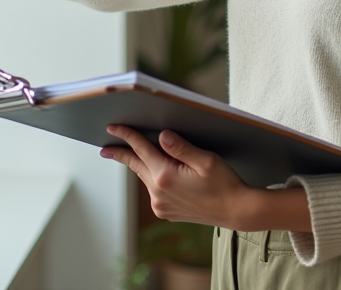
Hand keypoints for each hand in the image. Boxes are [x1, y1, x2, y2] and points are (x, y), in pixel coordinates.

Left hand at [100, 125, 253, 228]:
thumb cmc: (224, 183)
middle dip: (121, 154)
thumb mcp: (206, 160)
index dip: (126, 136)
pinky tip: (156, 172)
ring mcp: (161, 205)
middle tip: (105, 148)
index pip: (141, 149)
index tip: (112, 128)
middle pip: (136, 165)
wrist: (235, 210)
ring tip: (133, 154)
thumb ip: (181, 147)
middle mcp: (158, 193)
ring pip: (145, 177)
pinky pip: (153, 190)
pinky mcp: (165, 212)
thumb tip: (161, 135)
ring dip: (140, 165)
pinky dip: (152, 178)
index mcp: (166, 176)